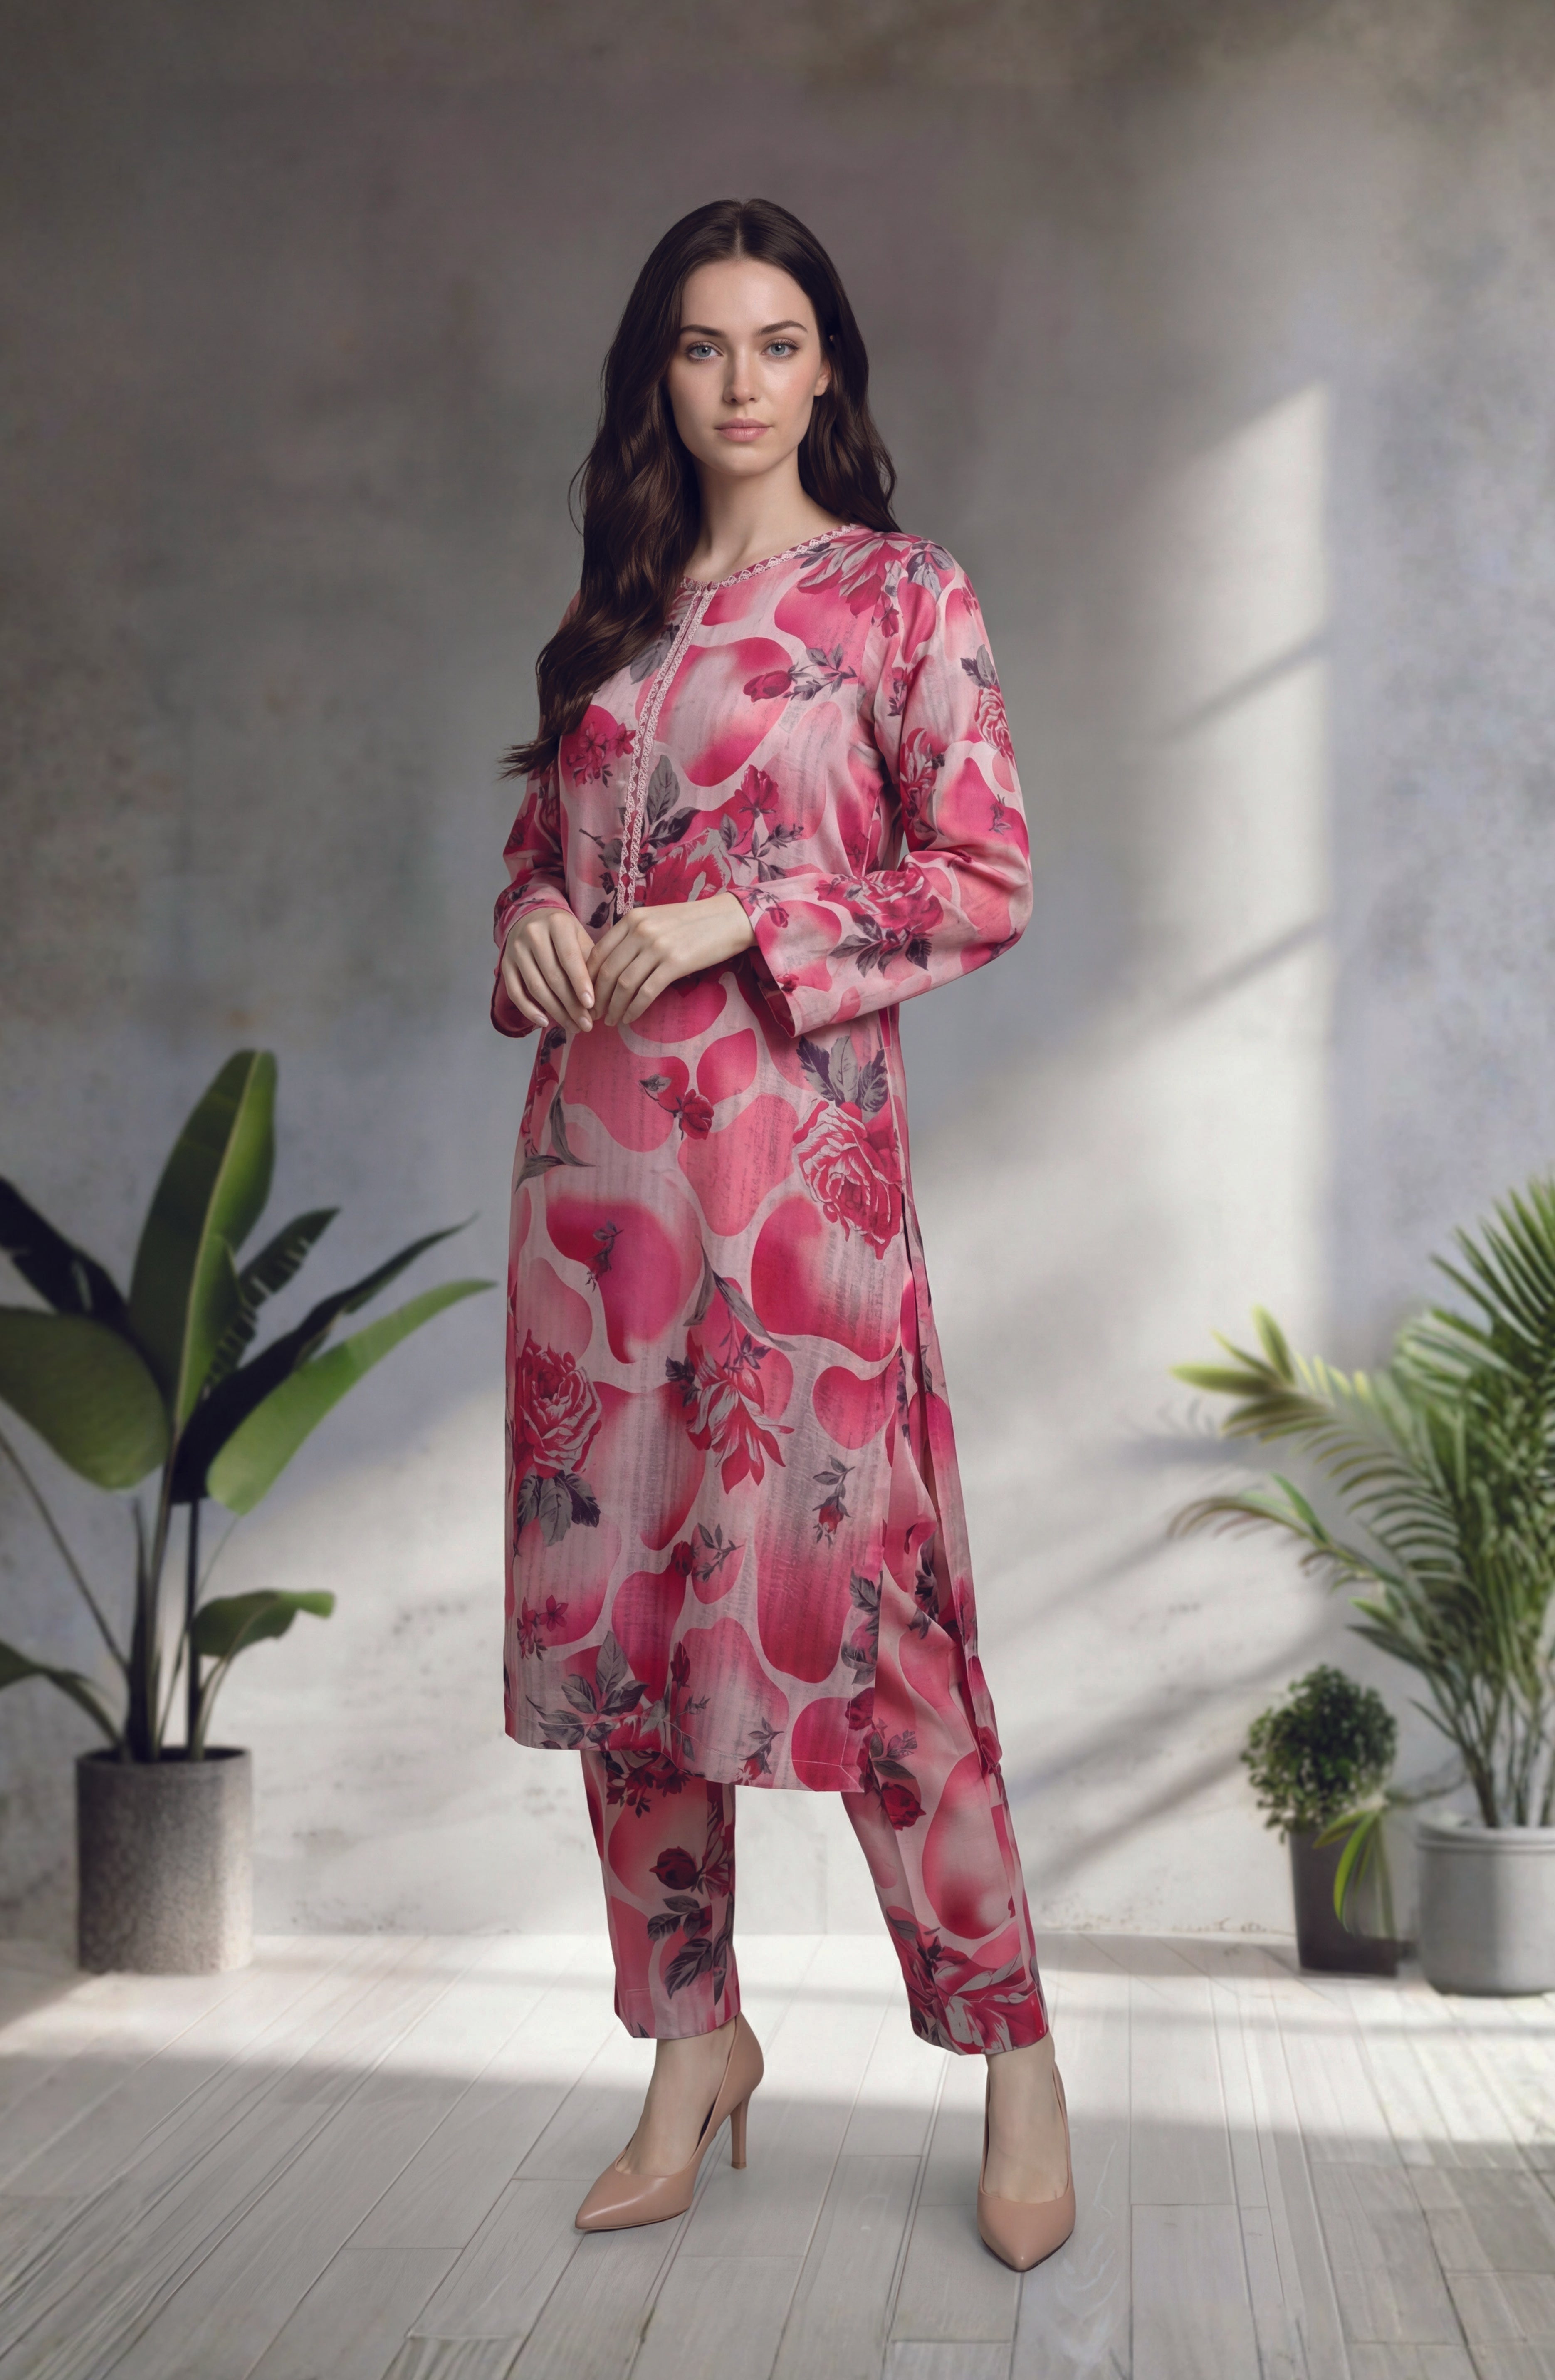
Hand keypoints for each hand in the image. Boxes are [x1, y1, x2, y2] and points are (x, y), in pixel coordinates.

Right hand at [500, 907, 596, 1031]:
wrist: (532, 917)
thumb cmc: (564, 933)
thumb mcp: (581, 937)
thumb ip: (590, 963)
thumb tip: (597, 1001)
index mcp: (557, 923)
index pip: (569, 958)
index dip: (580, 983)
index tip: (591, 1006)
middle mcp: (533, 934)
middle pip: (553, 976)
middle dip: (571, 1005)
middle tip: (586, 1024)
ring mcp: (516, 949)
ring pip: (535, 987)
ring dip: (555, 1011)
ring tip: (572, 1027)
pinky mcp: (505, 964)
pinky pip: (515, 992)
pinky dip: (529, 1010)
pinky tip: (544, 1022)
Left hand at [588, 892, 755, 1027]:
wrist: (728, 918)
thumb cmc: (692, 922)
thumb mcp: (656, 919)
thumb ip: (633, 935)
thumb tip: (613, 964)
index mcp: (632, 919)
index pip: (598, 952)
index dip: (588, 979)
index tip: (587, 996)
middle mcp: (641, 931)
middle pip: (608, 971)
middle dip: (598, 998)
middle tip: (595, 1015)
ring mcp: (657, 947)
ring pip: (624, 984)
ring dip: (614, 1007)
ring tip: (611, 1020)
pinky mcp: (675, 964)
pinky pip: (646, 992)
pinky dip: (634, 1009)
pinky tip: (630, 1018)